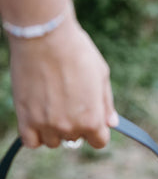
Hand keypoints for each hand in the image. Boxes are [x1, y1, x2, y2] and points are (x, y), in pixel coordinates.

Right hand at [8, 14, 118, 148]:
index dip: (96, 130)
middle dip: (74, 124)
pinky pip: (31, 142)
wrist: (44, 35)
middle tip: (66, 99)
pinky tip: (36, 118)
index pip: (99, 142)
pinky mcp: (25, 118)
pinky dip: (34, 134)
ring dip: (53, 129)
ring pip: (52, 141)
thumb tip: (112, 123)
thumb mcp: (101, 75)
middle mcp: (70, 127)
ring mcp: (47, 124)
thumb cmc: (76, 51)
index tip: (90, 118)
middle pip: (75, 139)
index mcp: (92, 119)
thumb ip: (106, 103)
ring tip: (50, 105)